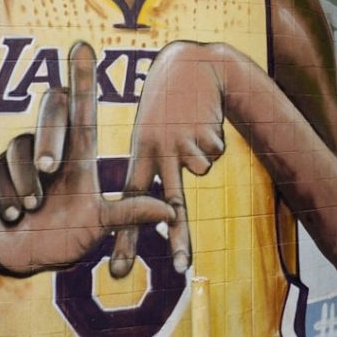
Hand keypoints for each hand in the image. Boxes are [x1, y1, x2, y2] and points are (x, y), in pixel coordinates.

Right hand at [0, 42, 176, 274]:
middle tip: (50, 168)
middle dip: (48, 137)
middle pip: (50, 110)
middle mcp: (52, 146)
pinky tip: (13, 215)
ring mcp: (23, 156)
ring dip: (25, 182)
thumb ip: (129, 214)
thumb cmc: (68, 234)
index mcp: (80, 153)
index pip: (83, 106)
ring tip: (32, 209)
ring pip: (18, 148)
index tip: (82, 45)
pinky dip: (5, 197)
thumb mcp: (100, 225)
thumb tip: (170, 211)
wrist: (22, 252)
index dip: (82, 77)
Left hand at [109, 42, 227, 277]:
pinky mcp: (204, 132)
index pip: (130, 203)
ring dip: (205, 152)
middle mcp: (159, 152)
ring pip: (202, 170)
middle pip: (169, 203)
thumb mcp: (153, 133)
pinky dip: (215, 138)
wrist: (190, 66)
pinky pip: (216, 153)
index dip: (126, 238)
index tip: (120, 271)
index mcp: (140, 154)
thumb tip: (171, 214)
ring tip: (193, 126)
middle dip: (177, 237)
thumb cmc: (167, 104)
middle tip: (177, 269)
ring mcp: (182, 143)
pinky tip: (203, 118)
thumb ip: (158, 169)